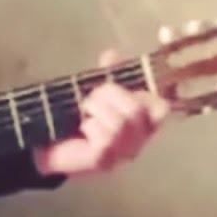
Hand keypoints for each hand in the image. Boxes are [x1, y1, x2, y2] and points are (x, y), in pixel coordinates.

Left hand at [31, 48, 170, 178]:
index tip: (131, 86)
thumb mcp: (100, 91)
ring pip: (120, 124)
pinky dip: (90, 126)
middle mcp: (138, 140)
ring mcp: (122, 154)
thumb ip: (109, 73)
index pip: (161, 108)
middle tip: (93, 96)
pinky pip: (105, 139)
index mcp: (141, 121)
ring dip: (96, 109)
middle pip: (136, 110)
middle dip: (109, 94)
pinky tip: (84, 128)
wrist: (54, 145)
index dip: (150, 95)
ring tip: (86, 111)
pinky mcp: (105, 162)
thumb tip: (112, 54)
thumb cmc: (83, 116)